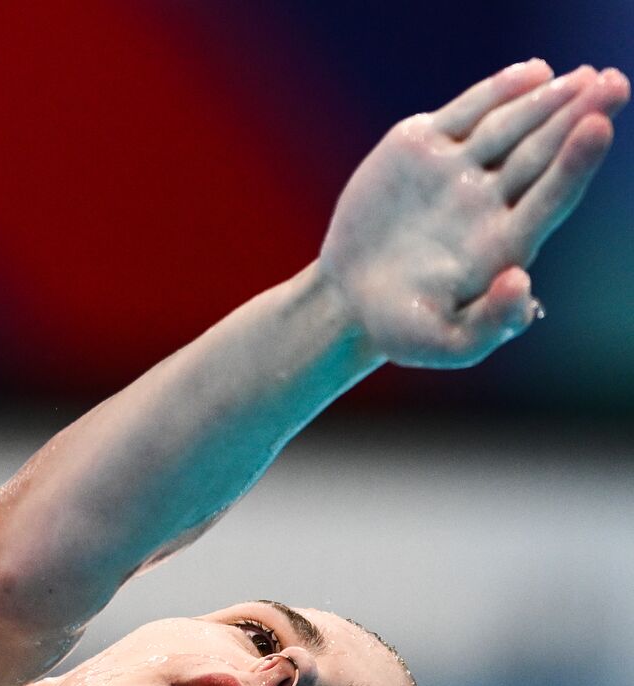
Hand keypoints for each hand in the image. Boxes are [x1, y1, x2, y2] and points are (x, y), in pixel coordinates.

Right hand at [319, 60, 627, 367]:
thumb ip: (489, 326)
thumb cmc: (400, 328)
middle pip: (542, 152)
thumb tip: (522, 283)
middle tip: (613, 85)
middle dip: (578, 117)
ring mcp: (457, 172)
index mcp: (503, 245)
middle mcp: (489, 202)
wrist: (347, 300)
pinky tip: (536, 72)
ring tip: (582, 76)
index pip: (551, 197)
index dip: (576, 163)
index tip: (599, 127)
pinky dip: (500, 90)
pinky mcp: (422, 148)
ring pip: (510, 126)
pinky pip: (468, 112)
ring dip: (549, 99)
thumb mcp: (444, 344)